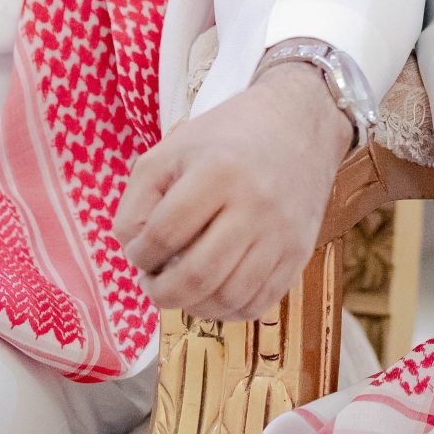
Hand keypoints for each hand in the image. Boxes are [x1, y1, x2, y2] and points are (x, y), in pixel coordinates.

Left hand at [113, 61, 351, 321]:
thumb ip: (137, 200)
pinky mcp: (299, 251)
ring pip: (229, 297)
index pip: (163, 234)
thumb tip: (134, 252)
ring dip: (194, 306)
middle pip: (197, 276)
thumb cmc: (224, 138)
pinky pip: (260, 302)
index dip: (139, 253)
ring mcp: (281, 232)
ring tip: (182, 289)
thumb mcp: (170, 150)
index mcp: (218, 171)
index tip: (138, 251)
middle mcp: (255, 204)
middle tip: (152, 284)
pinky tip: (213, 293)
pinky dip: (229, 310)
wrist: (298, 123)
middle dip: (161, 292)